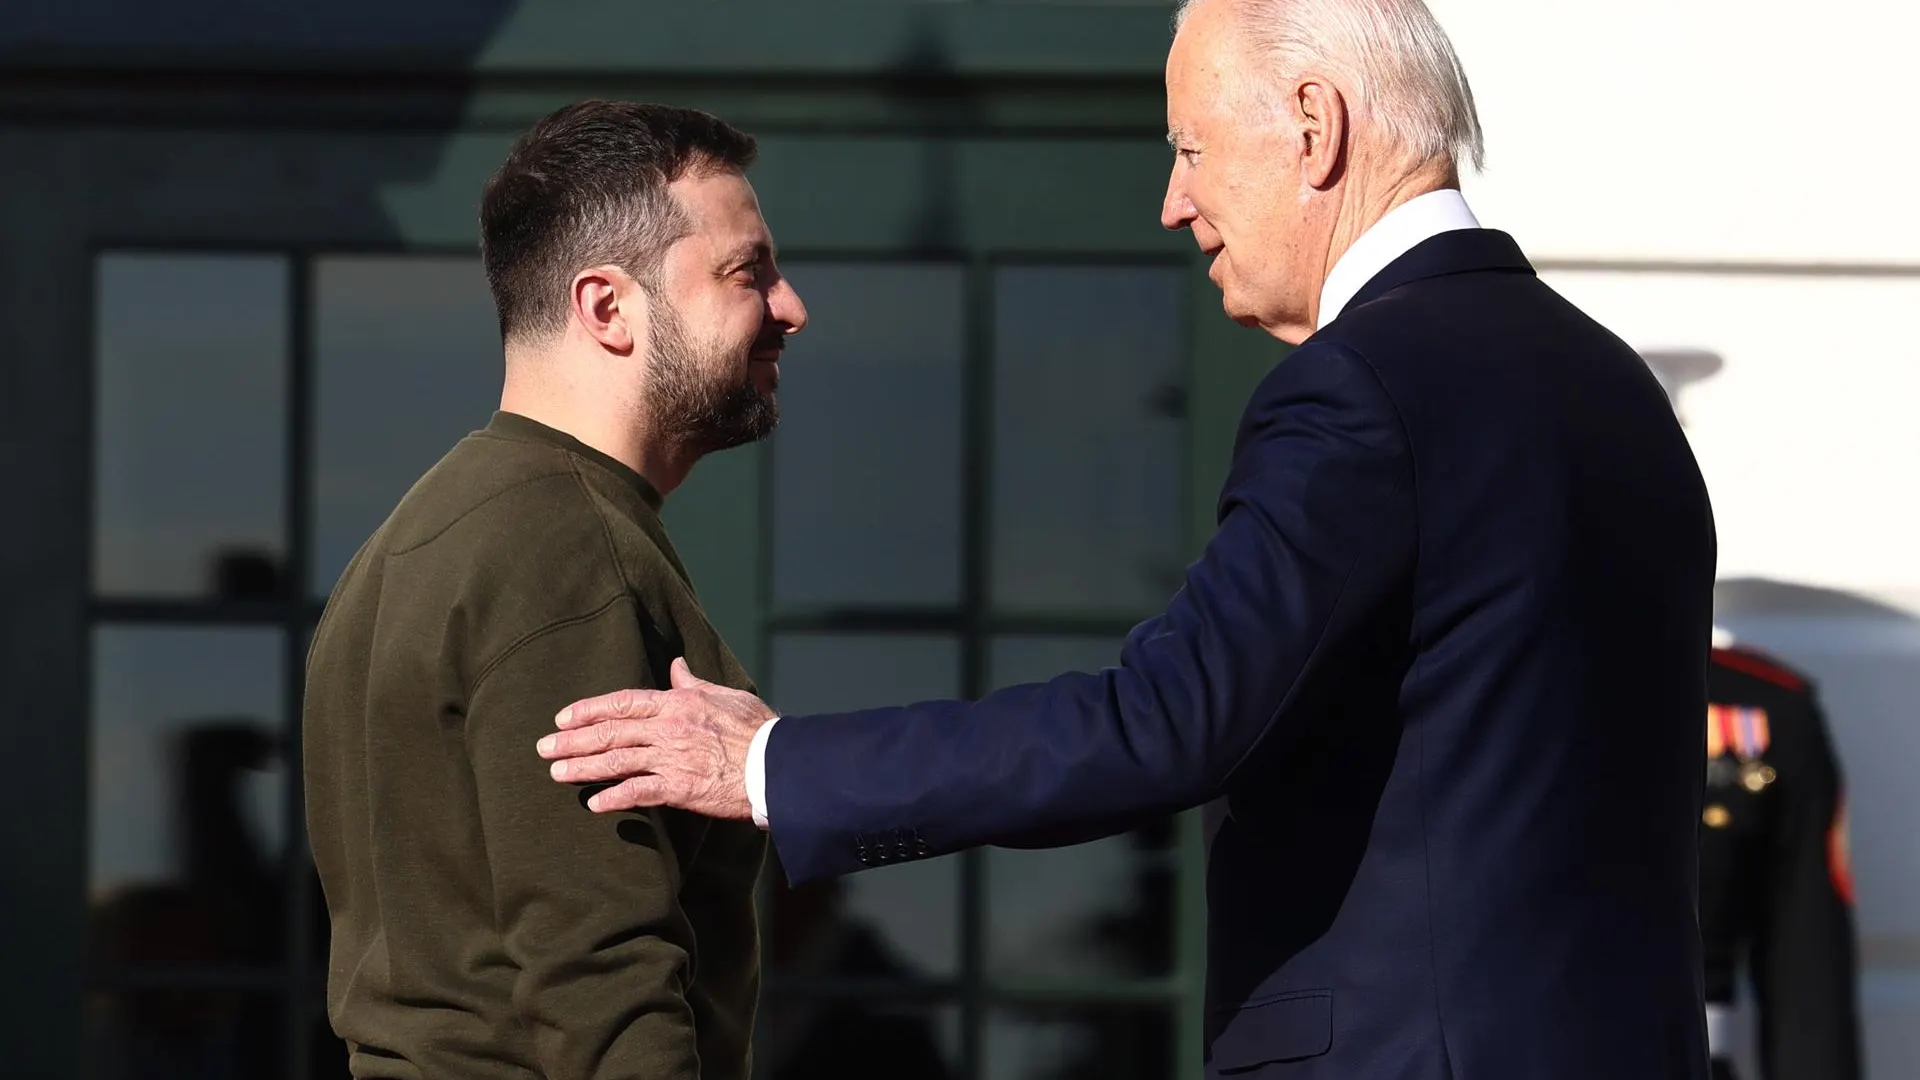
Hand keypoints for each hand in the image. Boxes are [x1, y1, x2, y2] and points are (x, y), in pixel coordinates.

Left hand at [535, 657, 772, 818]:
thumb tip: (677, 666)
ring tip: (556, 773)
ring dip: (582, 768)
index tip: (564, 718)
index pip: (623, 702)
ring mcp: (672, 758)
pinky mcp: (680, 788)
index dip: (589, 709)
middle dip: (573, 740)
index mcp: (678, 702)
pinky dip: (614, 798)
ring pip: (616, 760)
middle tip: (543, 748)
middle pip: (610, 732)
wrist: (777, 764)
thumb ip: (694, 683)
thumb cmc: (757, 728)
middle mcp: (669, 728)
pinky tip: (594, 803)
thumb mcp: (725, 695)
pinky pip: (639, 792)